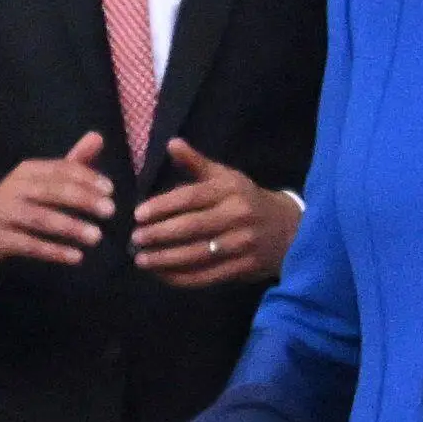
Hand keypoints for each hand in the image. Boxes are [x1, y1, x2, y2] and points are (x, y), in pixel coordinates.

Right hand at [0, 132, 115, 272]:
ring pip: (41, 219)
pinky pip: (28, 245)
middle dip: (83, 200)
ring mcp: (4, 213)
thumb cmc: (16, 202)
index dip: (87, 178)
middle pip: (53, 191)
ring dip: (70, 227)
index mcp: (28, 170)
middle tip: (110, 211)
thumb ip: (71, 163)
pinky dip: (53, 251)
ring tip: (96, 236)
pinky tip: (75, 257)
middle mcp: (14, 187)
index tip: (110, 190)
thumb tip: (98, 137)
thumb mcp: (40, 180)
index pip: (61, 169)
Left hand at [132, 139, 300, 287]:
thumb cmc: (246, 200)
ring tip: (142, 260)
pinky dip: (181, 277)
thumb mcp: (226, 177)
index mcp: (230, 190)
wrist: (287, 229)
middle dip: (159, 235)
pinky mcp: (243, 267)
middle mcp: (238, 216)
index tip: (138, 215)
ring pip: (197, 254)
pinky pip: (207, 276)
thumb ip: (196, 163)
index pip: (191, 197)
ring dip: (165, 259)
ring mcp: (242, 244)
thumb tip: (171, 143)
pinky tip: (162, 274)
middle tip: (135, 239)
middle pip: (192, 227)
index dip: (162, 206)